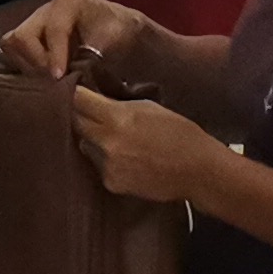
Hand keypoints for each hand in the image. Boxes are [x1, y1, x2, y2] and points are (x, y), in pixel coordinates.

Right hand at [0, 0, 153, 80]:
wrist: (124, 35)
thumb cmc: (123, 34)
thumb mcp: (120, 37)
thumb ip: (96, 52)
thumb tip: (69, 72)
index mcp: (68, 3)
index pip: (53, 29)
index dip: (55, 55)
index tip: (59, 77)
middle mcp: (44, 11)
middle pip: (21, 38)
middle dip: (36, 64)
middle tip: (53, 83)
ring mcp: (32, 25)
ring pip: (10, 47)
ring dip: (27, 68)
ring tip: (48, 83)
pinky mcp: (26, 41)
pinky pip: (9, 55)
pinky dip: (21, 69)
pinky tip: (40, 81)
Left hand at [72, 84, 226, 205]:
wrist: (197, 170)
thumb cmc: (178, 133)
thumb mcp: (148, 107)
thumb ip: (118, 105)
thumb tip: (97, 101)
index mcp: (116, 118)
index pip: (78, 101)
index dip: (77, 94)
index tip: (77, 91)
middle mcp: (106, 142)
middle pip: (75, 123)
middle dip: (82, 115)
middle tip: (91, 112)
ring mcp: (107, 165)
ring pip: (85, 145)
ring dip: (93, 138)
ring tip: (114, 137)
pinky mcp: (110, 182)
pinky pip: (97, 165)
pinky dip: (105, 159)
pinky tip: (125, 157)